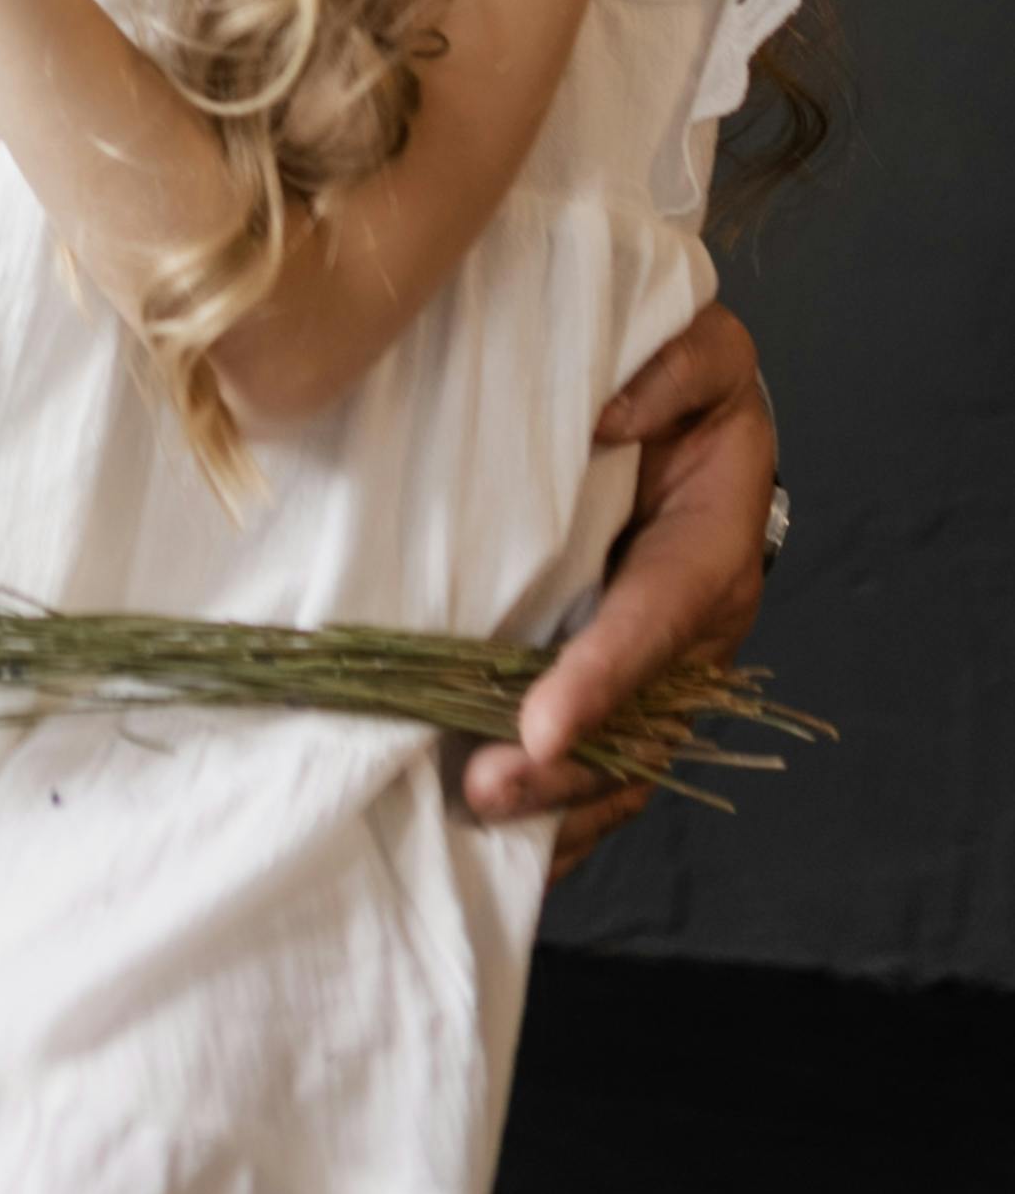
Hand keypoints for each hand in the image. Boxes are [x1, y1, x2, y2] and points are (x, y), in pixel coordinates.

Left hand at [465, 296, 777, 878]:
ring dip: (560, 803)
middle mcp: (697, 623)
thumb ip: (678, 370)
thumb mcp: (702, 354)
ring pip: (628, 758)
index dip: (601, 678)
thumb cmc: (685, 383)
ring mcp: (667, 663)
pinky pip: (608, 757)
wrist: (687, 411)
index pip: (654, 620)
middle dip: (568, 768)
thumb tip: (614, 416)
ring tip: (483, 826)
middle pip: (642, 719)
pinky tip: (505, 839)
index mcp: (711, 543)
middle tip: (486, 793)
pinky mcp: (631, 679)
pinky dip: (561, 806)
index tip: (539, 728)